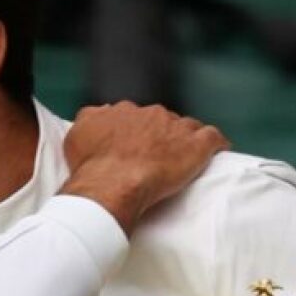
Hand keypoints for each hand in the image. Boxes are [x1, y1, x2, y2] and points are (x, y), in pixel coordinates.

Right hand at [57, 103, 226, 233]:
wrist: (113, 183)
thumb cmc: (92, 166)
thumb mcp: (75, 137)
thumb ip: (88, 121)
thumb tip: (96, 116)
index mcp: (122, 111)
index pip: (132, 115)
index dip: (133, 130)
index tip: (133, 146)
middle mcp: (150, 113)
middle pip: (160, 119)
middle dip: (159, 134)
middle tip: (155, 157)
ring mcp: (175, 127)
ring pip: (187, 127)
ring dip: (186, 138)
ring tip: (185, 156)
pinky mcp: (197, 146)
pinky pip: (213, 138)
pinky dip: (217, 144)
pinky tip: (220, 151)